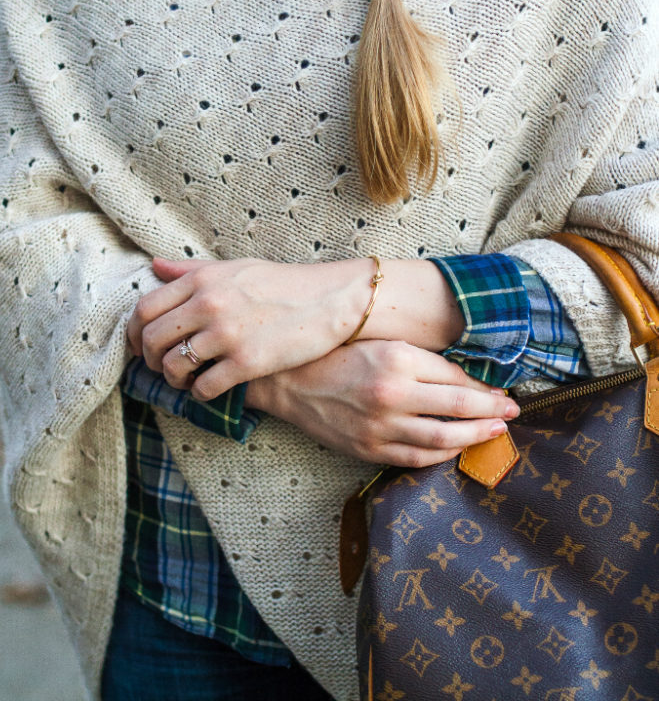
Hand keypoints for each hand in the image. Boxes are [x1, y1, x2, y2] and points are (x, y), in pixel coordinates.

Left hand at [126, 255, 371, 399]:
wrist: (330, 300)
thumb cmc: (283, 283)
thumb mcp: (235, 267)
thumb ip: (192, 270)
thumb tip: (154, 266)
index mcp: (202, 280)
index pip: (144, 309)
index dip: (134, 333)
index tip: (140, 346)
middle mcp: (209, 304)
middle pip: (151, 340)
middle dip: (149, 360)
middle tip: (162, 367)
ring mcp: (227, 334)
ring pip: (173, 367)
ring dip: (174, 380)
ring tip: (187, 379)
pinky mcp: (246, 362)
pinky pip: (204, 388)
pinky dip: (199, 394)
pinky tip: (210, 388)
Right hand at [245, 339, 519, 466]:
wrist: (288, 381)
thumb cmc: (335, 354)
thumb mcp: (381, 343)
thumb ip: (421, 359)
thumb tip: (465, 376)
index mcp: (396, 359)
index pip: (455, 377)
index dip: (485, 388)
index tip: (504, 392)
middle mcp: (391, 394)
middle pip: (458, 408)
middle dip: (491, 412)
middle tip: (513, 413)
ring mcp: (380, 426)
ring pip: (442, 439)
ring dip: (475, 437)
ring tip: (495, 433)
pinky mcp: (368, 449)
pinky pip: (416, 458)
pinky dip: (442, 456)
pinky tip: (457, 449)